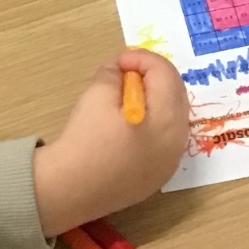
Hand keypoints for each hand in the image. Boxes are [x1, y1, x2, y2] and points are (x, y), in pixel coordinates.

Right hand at [31, 52, 189, 235]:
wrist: (71, 189)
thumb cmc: (86, 139)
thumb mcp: (97, 94)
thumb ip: (113, 74)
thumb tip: (120, 71)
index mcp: (167, 119)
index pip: (165, 74)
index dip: (142, 59)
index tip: (118, 61)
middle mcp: (177, 141)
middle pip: (175, 94)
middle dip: (153, 76)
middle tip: (125, 73)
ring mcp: (170, 162)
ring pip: (172, 117)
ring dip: (154, 99)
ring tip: (125, 96)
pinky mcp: (158, 176)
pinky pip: (164, 139)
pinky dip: (152, 122)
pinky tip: (128, 123)